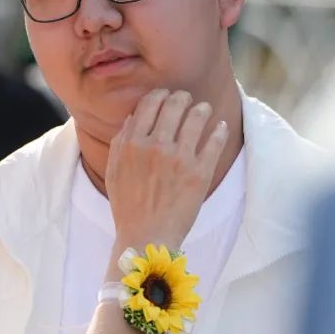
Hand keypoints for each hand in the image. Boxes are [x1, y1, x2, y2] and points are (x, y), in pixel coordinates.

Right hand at [105, 89, 227, 261]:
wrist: (146, 238)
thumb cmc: (128, 208)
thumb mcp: (113, 172)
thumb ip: (120, 143)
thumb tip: (133, 117)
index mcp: (132, 143)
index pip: (150, 103)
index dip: (161, 95)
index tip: (167, 98)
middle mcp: (155, 146)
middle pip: (175, 103)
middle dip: (183, 98)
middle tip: (188, 100)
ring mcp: (179, 158)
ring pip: (197, 116)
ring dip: (202, 109)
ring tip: (204, 110)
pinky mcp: (200, 172)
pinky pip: (215, 140)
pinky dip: (220, 130)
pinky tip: (221, 127)